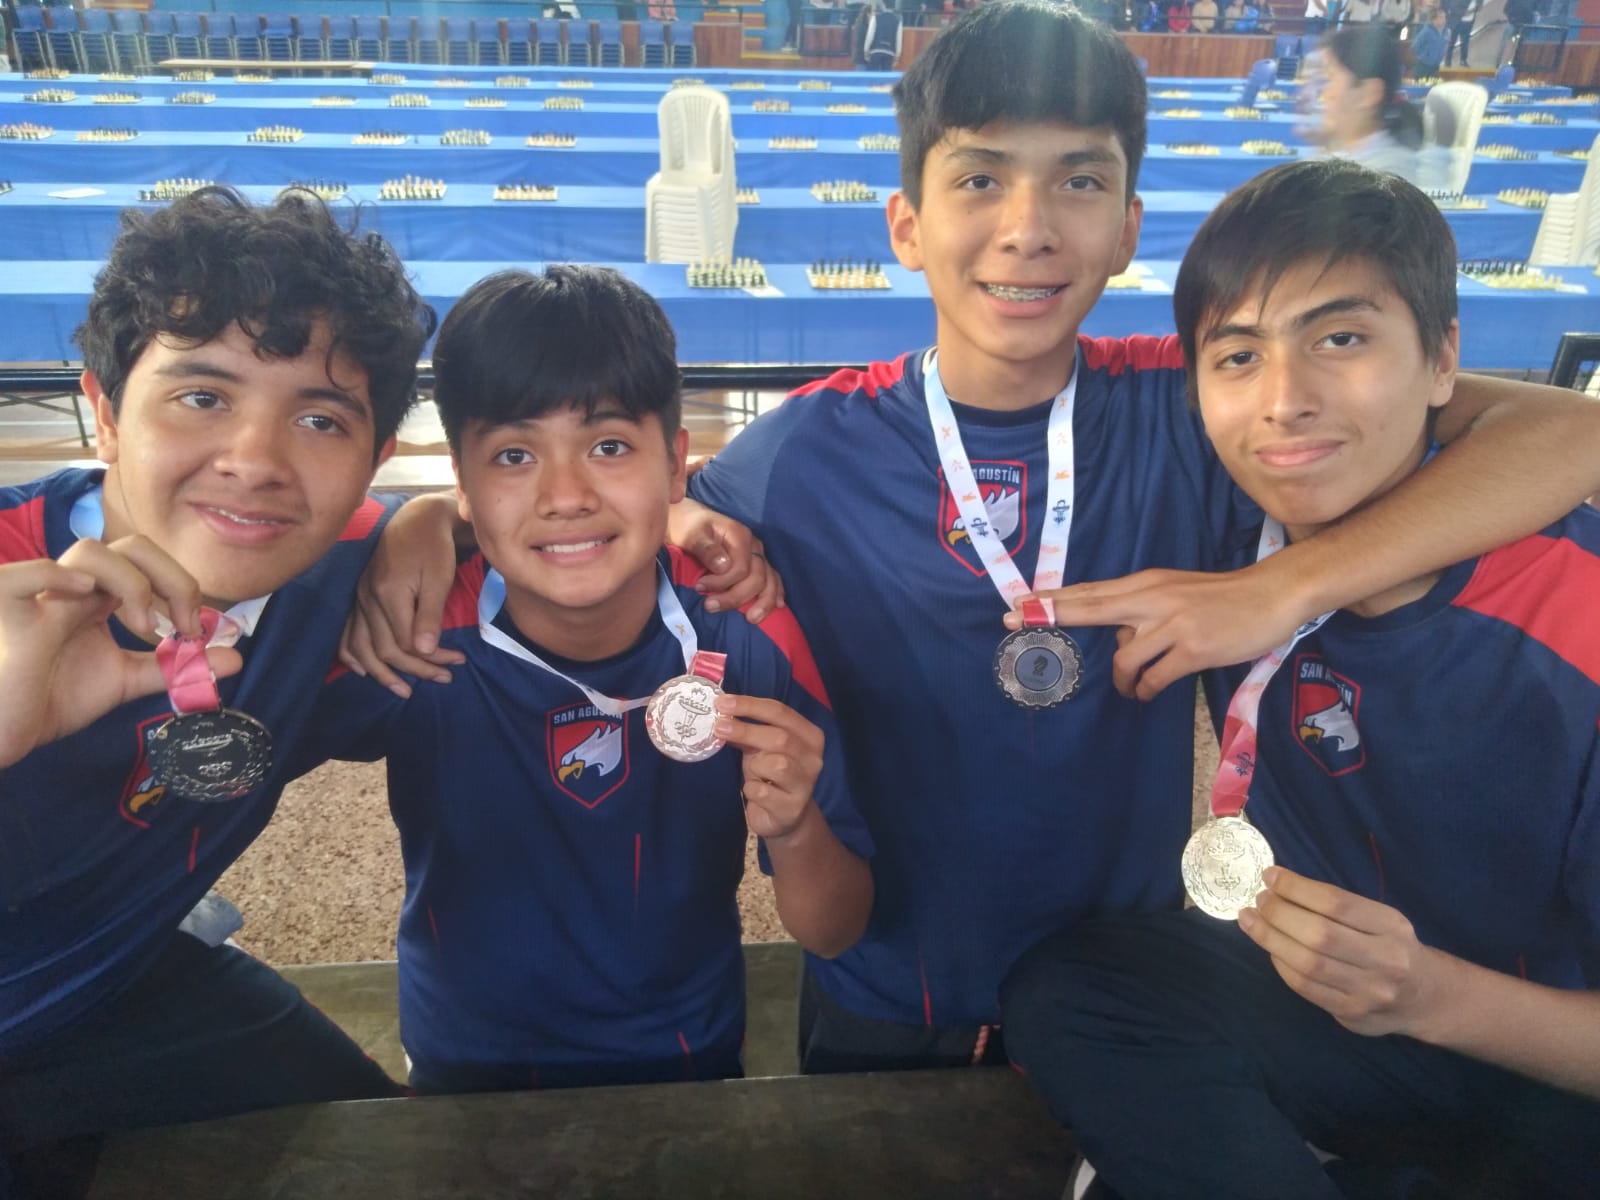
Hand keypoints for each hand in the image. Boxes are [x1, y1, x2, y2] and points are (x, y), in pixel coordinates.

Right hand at [0, 538, 240, 767]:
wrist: (6, 733)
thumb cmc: (54, 697)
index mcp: (99, 596)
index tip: (197, 632)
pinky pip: (17, 576)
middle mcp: (74, 588)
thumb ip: (176, 667)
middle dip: (172, 577)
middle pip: (131, 547)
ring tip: (143, 625)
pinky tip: (84, 594)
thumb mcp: (125, 680)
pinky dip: (53, 574)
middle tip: (185, 624)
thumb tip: (237, 657)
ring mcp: (40, 598)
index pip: (150, 563)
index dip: (183, 588)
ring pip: (88, 551)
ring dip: (131, 582)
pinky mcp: (8, 617)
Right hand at [339, 494, 465, 697]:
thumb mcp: (439, 579)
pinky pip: (347, 633)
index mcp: (388, 594)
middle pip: (385, 649)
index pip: (406, 643)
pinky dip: (352, 654)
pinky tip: (362, 670)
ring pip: (362, 646)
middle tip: (445, 677)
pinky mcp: (358, 595)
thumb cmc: (434, 547)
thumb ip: (430, 615)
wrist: (417, 519)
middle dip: (416, 669)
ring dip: (382, 672)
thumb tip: (425, 651)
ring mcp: (359, 597)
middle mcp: (367, 599)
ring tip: (403, 690)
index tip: (458, 662)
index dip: (431, 659)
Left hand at [669, 500, 784, 622]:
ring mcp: (758, 555)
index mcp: (740, 536)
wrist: (689, 520)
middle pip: (757, 578)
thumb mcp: (691, 534)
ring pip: (770, 581)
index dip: (722, 583)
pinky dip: (777, 593)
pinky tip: (778, 606)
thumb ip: (706, 549)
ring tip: (751, 619)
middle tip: (709, 607)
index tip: (698, 588)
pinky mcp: (757, 563)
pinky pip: (773, 579)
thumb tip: (724, 567)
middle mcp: (754, 546)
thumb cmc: (688, 527)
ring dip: (763, 602)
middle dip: (736, 597)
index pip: (741, 568)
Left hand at [713, 693, 822, 839]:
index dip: (750, 706)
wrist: (784, 817)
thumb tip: (722, 714)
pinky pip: (762, 792)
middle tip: (719, 727)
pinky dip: (751, 790)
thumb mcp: (761, 749)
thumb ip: (748, 732)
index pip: (781, 712)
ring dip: (754, 766)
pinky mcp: (792, 808)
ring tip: (753, 773)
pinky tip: (755, 792)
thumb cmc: (771, 776)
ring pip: (776, 764)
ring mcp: (805, 785)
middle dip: (746, 730)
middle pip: (780, 737)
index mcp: (809, 736)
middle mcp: (813, 758)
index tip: (723, 703)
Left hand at [1005, 563, 1310, 699]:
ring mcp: (1172, 625)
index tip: (1018, 602)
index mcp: (1146, 583)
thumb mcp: (1174, 591)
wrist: (1271, 595)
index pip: (1090, 591)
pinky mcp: (1193, 650)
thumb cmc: (1221, 597)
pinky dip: (1146, 690)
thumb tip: (1119, 635)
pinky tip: (1150, 692)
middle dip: (1050, 614)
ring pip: (1124, 659)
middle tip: (1014, 622)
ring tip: (1132, 689)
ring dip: (1123, 682)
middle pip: (1091, 607)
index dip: (1053, 598)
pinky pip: (1154, 678)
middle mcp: (1153, 600)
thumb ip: (1142, 608)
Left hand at [1238, 867, 1445, 1038]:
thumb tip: (1279, 885)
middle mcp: (1385, 960)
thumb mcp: (1380, 919)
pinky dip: (1282, 965)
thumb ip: (1338, 906)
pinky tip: (1270, 949)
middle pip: (1320, 935)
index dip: (1297, 888)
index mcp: (1391, 927)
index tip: (1270, 876)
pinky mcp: (1352, 1014)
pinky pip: (1306, 988)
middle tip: (1258, 900)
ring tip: (1251, 921)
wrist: (1425, 997)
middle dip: (1279, 914)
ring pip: (1309, 964)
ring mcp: (1369, 991)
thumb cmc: (1391, 946)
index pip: (1337, 903)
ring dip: (1271, 939)